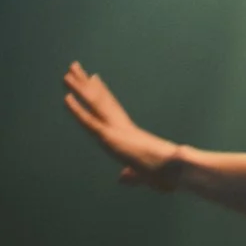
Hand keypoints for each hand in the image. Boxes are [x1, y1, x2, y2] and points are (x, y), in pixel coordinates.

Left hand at [63, 62, 180, 189]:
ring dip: (79, 89)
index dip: (102, 95)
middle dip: (87, 85)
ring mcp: (117, 131)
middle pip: (100, 102)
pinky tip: (66, 98)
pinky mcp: (113, 138)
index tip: (93, 79)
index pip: (111, 111)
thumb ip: (132, 176)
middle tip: (74, 66)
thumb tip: (122, 179)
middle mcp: (122, 128)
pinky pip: (91, 123)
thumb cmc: (168, 175)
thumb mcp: (145, 177)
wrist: (179, 170)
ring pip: (94, 106)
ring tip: (67, 71)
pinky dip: (78, 111)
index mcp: (129, 135)